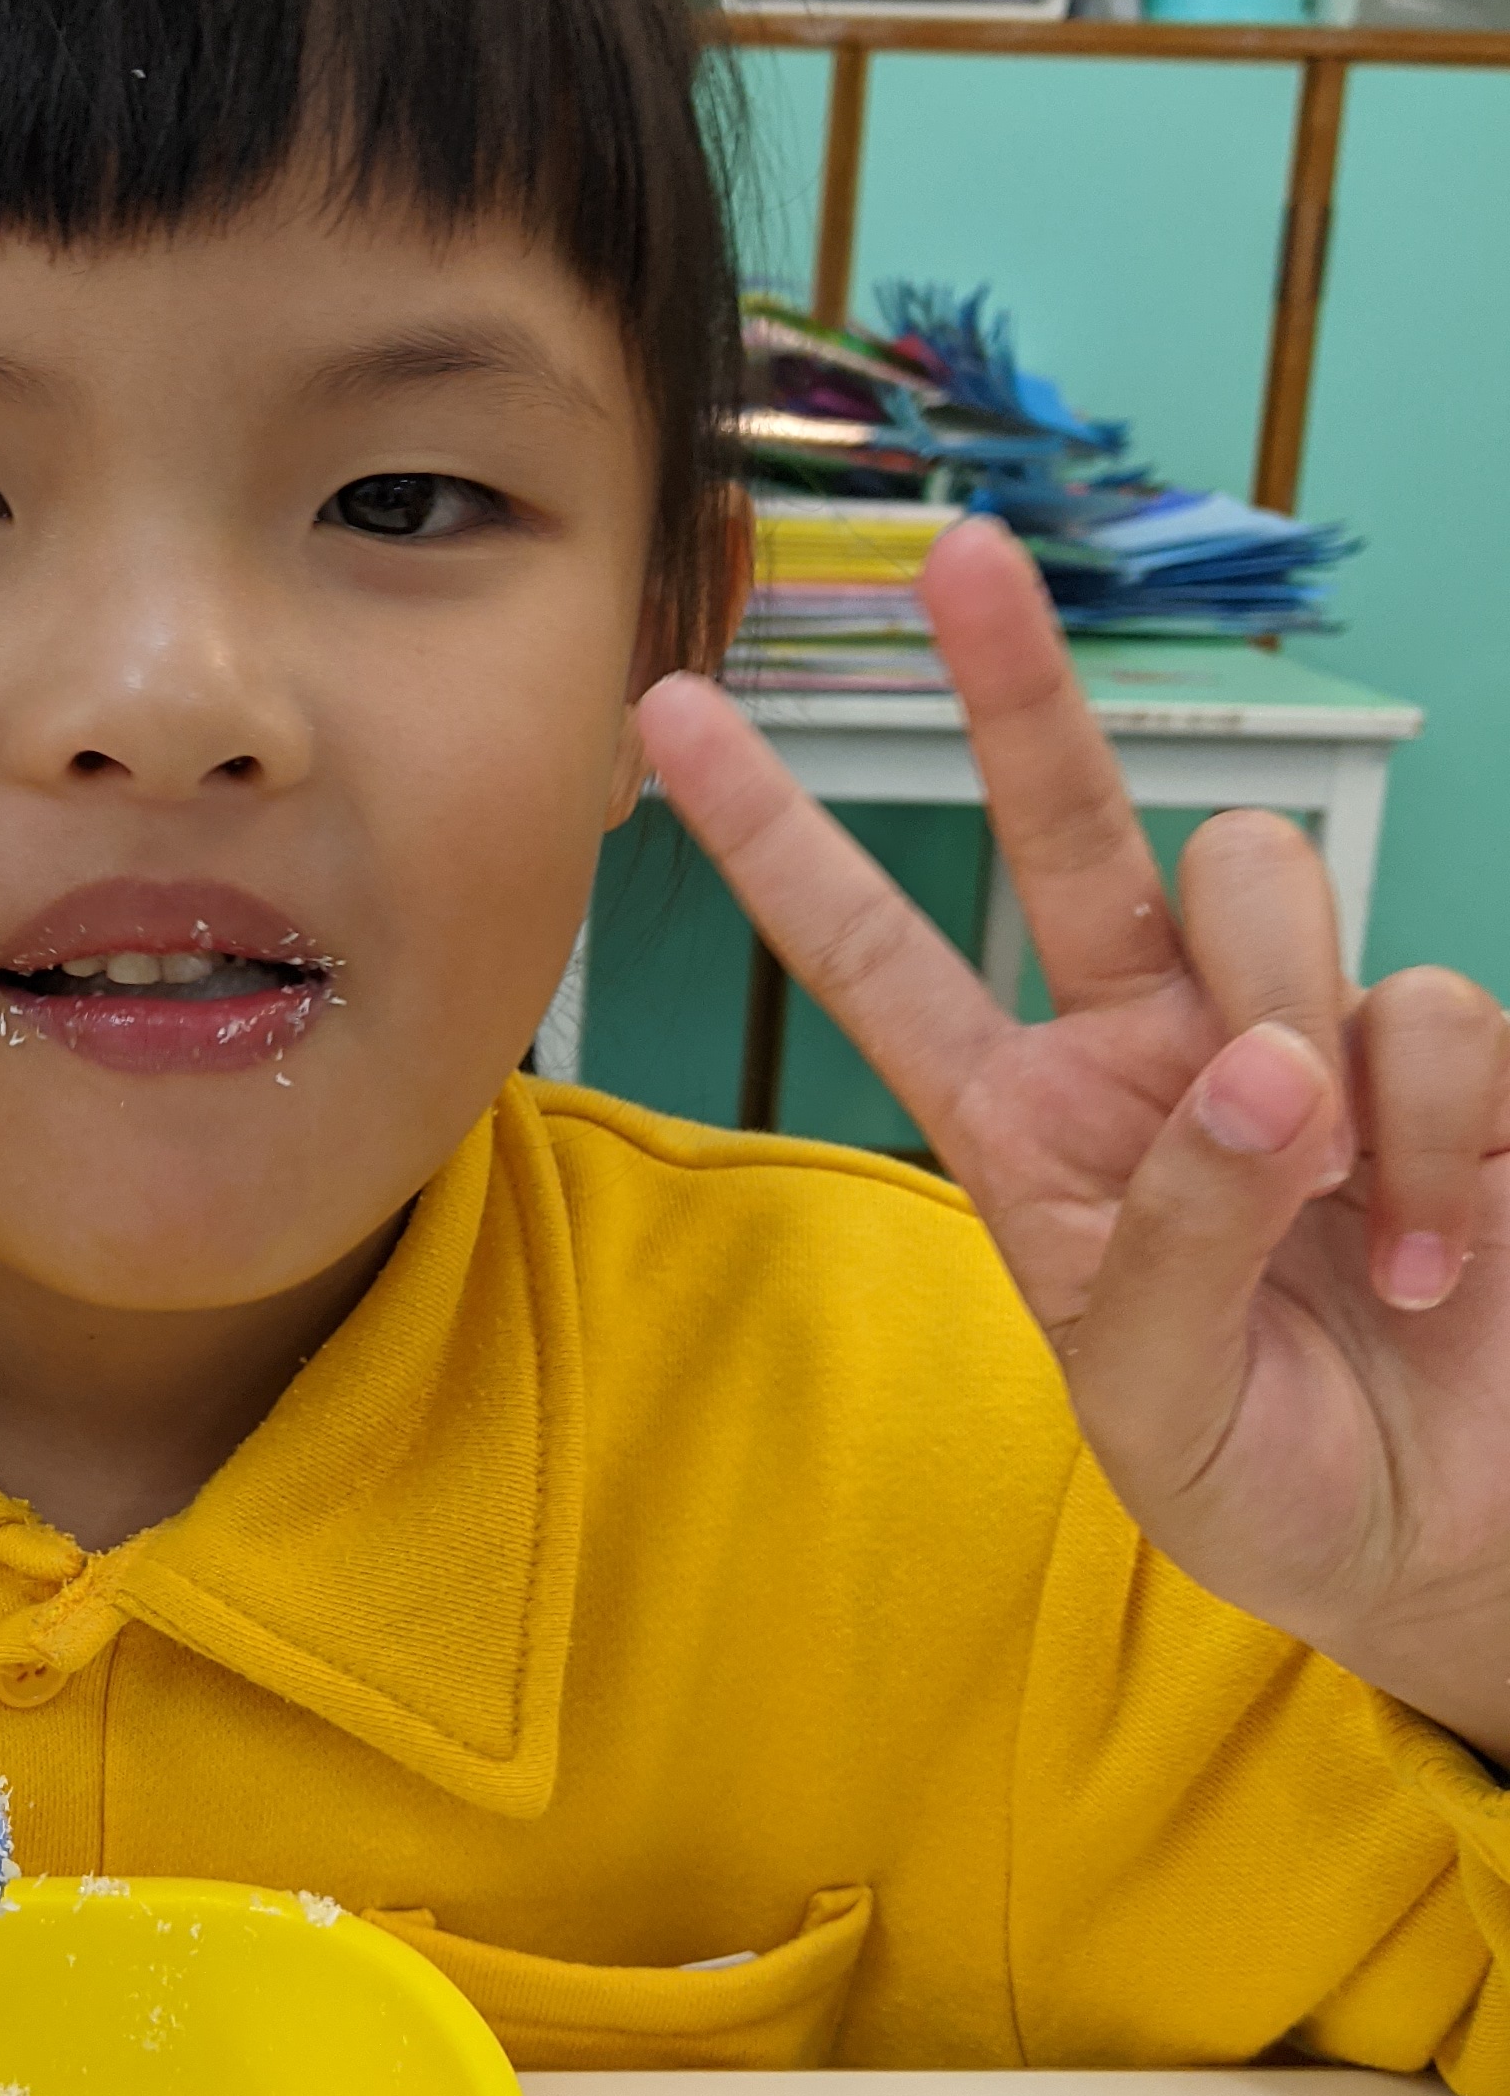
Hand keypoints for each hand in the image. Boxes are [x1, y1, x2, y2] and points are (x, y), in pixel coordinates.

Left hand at [640, 519, 1509, 1759]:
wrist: (1440, 1541)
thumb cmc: (1264, 1476)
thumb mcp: (1163, 1399)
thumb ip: (1185, 1236)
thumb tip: (1263, 1067)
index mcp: (1028, 1122)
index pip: (879, 956)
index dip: (778, 843)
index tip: (663, 720)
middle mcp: (1152, 1044)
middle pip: (1073, 820)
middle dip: (1015, 686)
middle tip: (956, 554)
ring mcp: (1301, 1032)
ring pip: (1265, 889)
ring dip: (1302, 1033)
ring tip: (1348, 1229)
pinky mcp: (1443, 1056)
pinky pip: (1433, 1008)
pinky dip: (1441, 1135)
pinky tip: (1438, 1256)